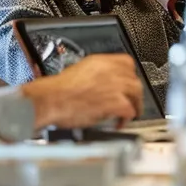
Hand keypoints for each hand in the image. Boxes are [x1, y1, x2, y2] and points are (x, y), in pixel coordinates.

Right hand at [21, 54, 142, 128]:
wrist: (49, 100)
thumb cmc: (56, 91)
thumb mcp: (77, 72)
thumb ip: (94, 75)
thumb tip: (101, 83)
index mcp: (100, 62)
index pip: (127, 63)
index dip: (129, 76)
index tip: (128, 83)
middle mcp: (110, 71)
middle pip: (134, 79)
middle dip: (133, 93)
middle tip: (131, 101)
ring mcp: (114, 86)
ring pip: (136, 93)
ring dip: (134, 105)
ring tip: (128, 114)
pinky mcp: (115, 102)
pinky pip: (130, 109)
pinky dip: (127, 118)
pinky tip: (120, 122)